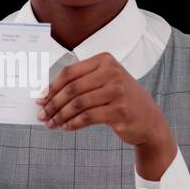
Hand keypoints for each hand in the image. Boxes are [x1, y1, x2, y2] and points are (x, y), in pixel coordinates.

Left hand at [35, 52, 175, 178]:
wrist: (149, 119)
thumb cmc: (120, 99)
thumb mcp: (104, 82)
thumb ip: (80, 83)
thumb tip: (46, 95)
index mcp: (105, 61)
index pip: (69, 72)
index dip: (51, 87)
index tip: (40, 99)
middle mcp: (112, 73)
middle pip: (72, 88)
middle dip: (53, 103)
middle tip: (42, 115)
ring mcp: (117, 92)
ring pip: (78, 104)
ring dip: (61, 116)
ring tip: (52, 124)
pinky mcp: (119, 111)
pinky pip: (88, 117)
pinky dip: (73, 123)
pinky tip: (66, 127)